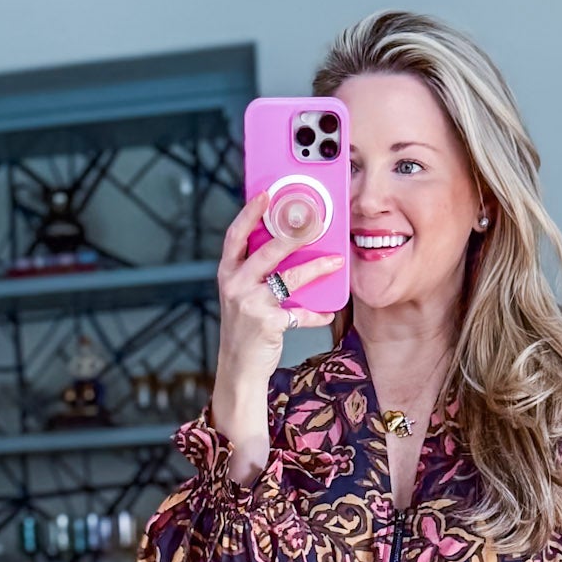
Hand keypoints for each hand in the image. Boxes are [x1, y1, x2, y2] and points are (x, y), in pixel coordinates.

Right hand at [215, 189, 343, 383]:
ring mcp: (250, 304)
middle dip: (292, 235)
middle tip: (314, 222)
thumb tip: (286, 245)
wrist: (238, 366)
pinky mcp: (267, 324)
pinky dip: (315, 315)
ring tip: (334, 261)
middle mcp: (235, 285)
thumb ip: (255, 271)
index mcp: (227, 273)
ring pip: (288, 280)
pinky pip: (298, 315)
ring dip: (315, 269)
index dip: (249, 213)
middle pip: (266, 252)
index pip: (235, 236)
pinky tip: (327, 312)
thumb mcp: (241, 293)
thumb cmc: (244, 326)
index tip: (265, 194)